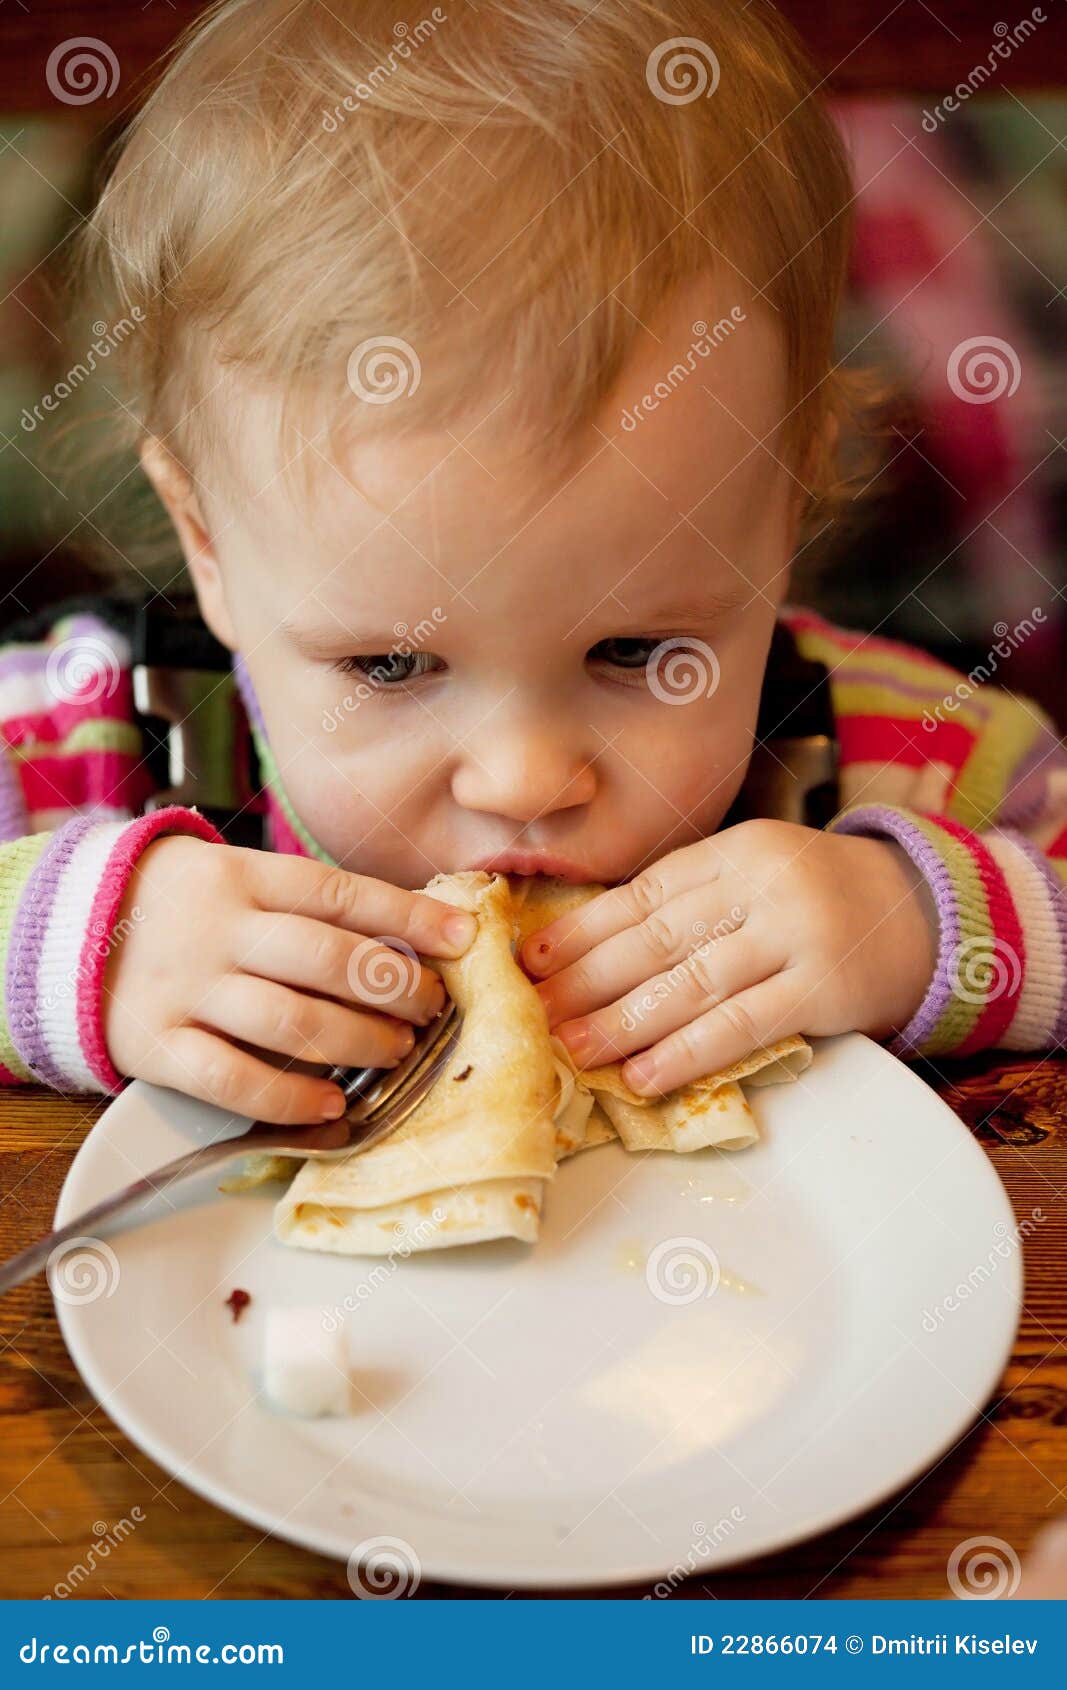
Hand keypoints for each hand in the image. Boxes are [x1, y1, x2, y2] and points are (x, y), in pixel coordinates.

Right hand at [101, 838, 476, 1122]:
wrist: (72, 927)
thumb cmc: (186, 907)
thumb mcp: (240, 880)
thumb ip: (310, 905)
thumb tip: (413, 933)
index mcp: (244, 878)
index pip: (340, 893)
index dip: (409, 914)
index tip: (463, 936)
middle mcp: (219, 931)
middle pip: (325, 959)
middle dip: (394, 987)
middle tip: (431, 1007)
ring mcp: (187, 989)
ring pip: (290, 1021)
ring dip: (358, 1041)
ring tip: (396, 1049)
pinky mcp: (157, 1045)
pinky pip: (233, 1078)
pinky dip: (290, 1096)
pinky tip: (330, 1105)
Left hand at [521, 821, 936, 1094]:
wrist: (924, 914)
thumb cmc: (819, 903)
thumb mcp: (757, 879)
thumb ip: (691, 904)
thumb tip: (590, 952)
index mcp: (734, 852)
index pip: (643, 893)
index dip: (582, 929)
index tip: (530, 960)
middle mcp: (761, 883)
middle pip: (656, 938)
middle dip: (586, 981)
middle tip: (533, 1014)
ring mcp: (795, 933)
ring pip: (691, 983)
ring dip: (623, 1022)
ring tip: (572, 1050)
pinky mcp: (824, 986)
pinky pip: (741, 1024)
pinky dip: (687, 1052)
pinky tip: (644, 1076)